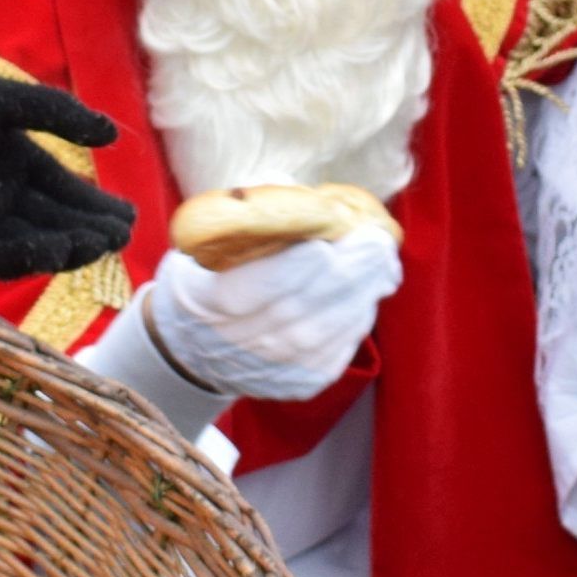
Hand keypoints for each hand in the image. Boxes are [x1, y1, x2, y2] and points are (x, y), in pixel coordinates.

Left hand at [0, 47, 133, 280]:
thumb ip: (54, 113)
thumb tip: (113, 135)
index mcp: (12, 159)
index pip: (64, 190)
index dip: (96, 205)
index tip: (129, 217)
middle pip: (54, 220)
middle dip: (90, 229)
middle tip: (124, 236)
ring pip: (31, 241)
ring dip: (66, 245)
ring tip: (99, 244)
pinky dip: (25, 256)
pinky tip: (55, 251)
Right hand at [140, 233, 399, 400]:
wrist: (192, 350)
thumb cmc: (205, 280)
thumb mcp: (205, 245)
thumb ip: (246, 219)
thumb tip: (294, 191)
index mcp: (207, 301)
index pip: (256, 289)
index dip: (295, 269)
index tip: (325, 244)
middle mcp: (237, 343)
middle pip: (301, 310)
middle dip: (347, 275)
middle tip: (378, 243)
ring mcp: (267, 370)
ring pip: (325, 334)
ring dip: (360, 296)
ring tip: (383, 265)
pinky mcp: (294, 385)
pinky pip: (334, 354)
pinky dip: (355, 323)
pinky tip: (367, 294)